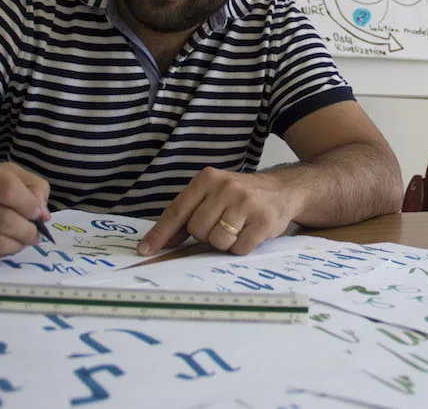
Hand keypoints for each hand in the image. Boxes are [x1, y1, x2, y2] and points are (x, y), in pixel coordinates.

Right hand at [0, 156, 50, 265]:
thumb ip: (28, 184)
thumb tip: (43, 211)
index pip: (7, 188)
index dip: (29, 204)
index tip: (39, 212)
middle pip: (3, 219)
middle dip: (27, 230)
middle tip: (35, 233)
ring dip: (17, 245)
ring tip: (22, 241)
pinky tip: (1, 246)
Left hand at [138, 167, 298, 256]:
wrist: (282, 189)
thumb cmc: (240, 197)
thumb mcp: (212, 196)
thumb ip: (187, 216)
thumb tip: (158, 242)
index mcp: (207, 179)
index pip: (177, 211)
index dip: (160, 233)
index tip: (145, 249)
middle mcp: (226, 187)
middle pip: (197, 230)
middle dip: (207, 234)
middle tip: (223, 223)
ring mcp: (246, 202)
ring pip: (218, 241)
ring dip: (225, 242)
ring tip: (238, 227)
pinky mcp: (264, 219)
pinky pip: (239, 249)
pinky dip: (242, 247)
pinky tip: (251, 232)